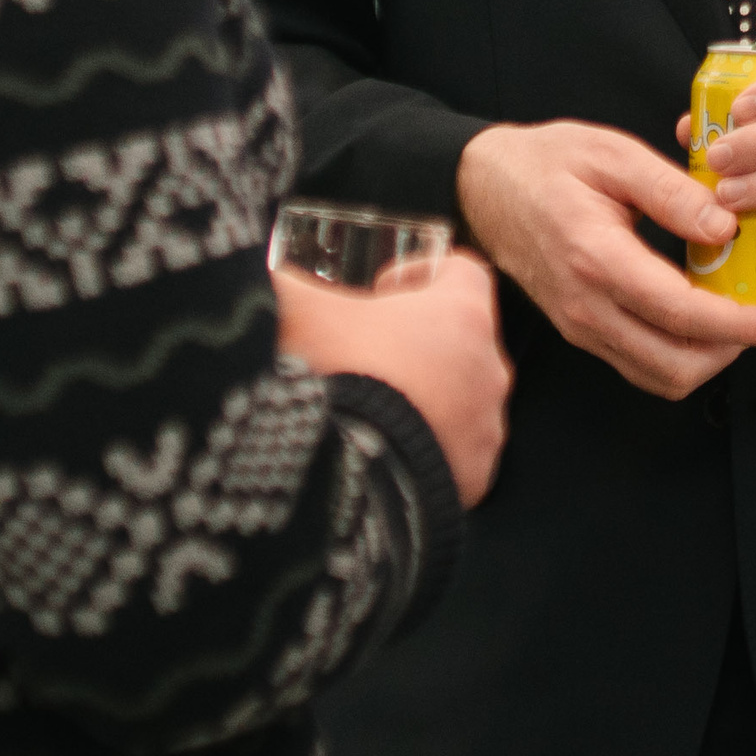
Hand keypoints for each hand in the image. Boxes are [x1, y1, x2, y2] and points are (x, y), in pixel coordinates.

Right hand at [273, 251, 511, 506]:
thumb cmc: (328, 379)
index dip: (420, 273)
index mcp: (462, 314)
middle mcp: (488, 368)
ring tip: (372, 407)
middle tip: (368, 351)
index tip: (381, 290)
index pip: (462, 271)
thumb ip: (289, 282)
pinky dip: (427, 447)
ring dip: (427, 395)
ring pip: (462, 397)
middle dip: (419, 340)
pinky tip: (382, 450)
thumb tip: (267, 275)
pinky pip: (457, 451)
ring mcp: (485, 428)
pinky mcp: (474, 479)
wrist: (336, 483)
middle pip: (462, 337)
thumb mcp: (298, 311)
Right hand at [455, 120, 755, 401]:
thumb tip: (725, 228)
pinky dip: (679, 351)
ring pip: (659, 375)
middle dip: (733, 350)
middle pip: (676, 365)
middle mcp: (587, 307)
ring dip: (707, 356)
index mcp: (598, 260)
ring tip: (739, 314)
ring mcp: (580, 326)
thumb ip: (672, 191)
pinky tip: (699, 312)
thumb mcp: (613, 154)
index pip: (684, 314)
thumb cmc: (545, 162)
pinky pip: (639, 362)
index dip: (743, 324)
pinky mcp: (579, 329)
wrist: (480, 185)